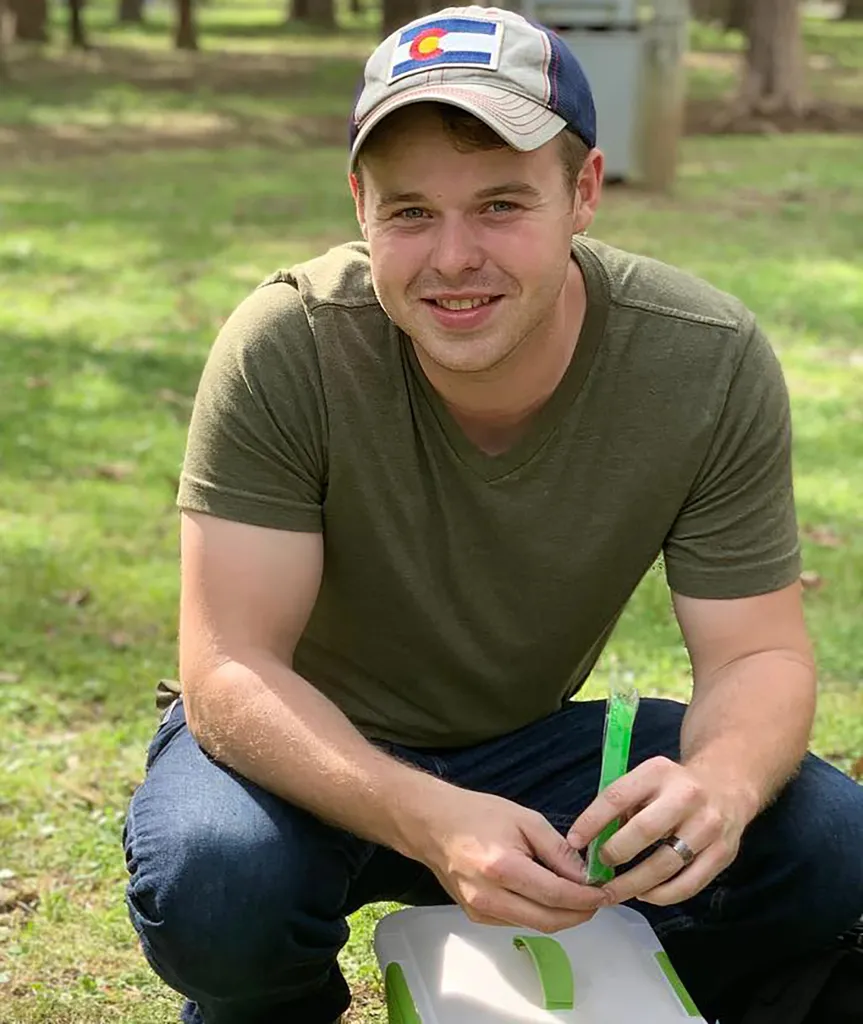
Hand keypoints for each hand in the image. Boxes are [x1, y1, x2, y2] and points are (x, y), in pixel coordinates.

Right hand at [407, 785, 607, 932]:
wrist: (432, 824)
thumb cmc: (478, 814)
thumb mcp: (524, 819)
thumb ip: (557, 849)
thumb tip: (586, 876)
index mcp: (502, 867)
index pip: (556, 895)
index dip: (586, 899)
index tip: (606, 893)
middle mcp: (489, 897)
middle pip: (548, 920)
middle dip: (579, 914)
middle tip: (598, 900)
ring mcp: (480, 911)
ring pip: (534, 925)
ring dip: (560, 916)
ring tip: (577, 897)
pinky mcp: (475, 917)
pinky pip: (516, 922)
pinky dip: (537, 914)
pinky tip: (546, 897)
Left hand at [566, 756, 751, 906]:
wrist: (727, 785)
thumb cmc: (672, 787)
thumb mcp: (646, 780)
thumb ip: (621, 805)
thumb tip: (590, 840)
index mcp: (658, 772)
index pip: (617, 796)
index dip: (592, 821)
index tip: (574, 842)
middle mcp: (686, 796)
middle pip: (644, 831)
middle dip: (615, 853)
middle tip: (598, 869)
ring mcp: (709, 825)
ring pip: (666, 863)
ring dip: (635, 883)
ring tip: (614, 891)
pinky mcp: (724, 852)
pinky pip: (689, 883)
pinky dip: (662, 895)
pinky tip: (644, 894)